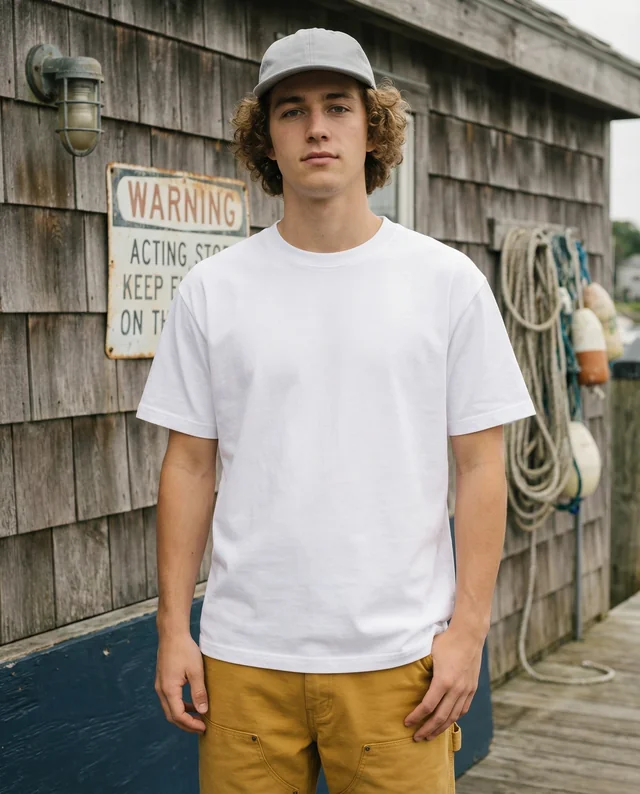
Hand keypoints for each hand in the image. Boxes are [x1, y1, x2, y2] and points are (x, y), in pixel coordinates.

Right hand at [155, 632, 208, 733]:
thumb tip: (203, 711)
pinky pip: (169, 699)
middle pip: (171, 716)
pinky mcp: (162, 680)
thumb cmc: (185, 650)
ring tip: (198, 717)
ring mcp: (160, 685)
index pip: (178, 716)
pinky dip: (180, 706)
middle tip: (201, 727)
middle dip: (186, 724)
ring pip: (169, 708)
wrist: (172, 634)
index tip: (204, 727)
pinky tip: (191, 703)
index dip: (191, 724)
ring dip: (183, 715)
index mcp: (169, 690)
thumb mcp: (196, 671)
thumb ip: (199, 692)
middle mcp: (161, 690)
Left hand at [403, 626, 482, 740]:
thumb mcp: (429, 652)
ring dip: (441, 728)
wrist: (469, 635)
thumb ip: (419, 666)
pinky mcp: (472, 688)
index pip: (428, 706)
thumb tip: (402, 672)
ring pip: (453, 716)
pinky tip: (446, 723)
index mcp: (444, 680)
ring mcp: (466, 690)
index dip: (416, 716)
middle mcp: (457, 689)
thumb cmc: (446, 641)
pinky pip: (463, 709)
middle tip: (416, 738)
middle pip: (441, 717)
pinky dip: (453, 719)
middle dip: (427, 729)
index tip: (406, 722)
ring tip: (430, 736)